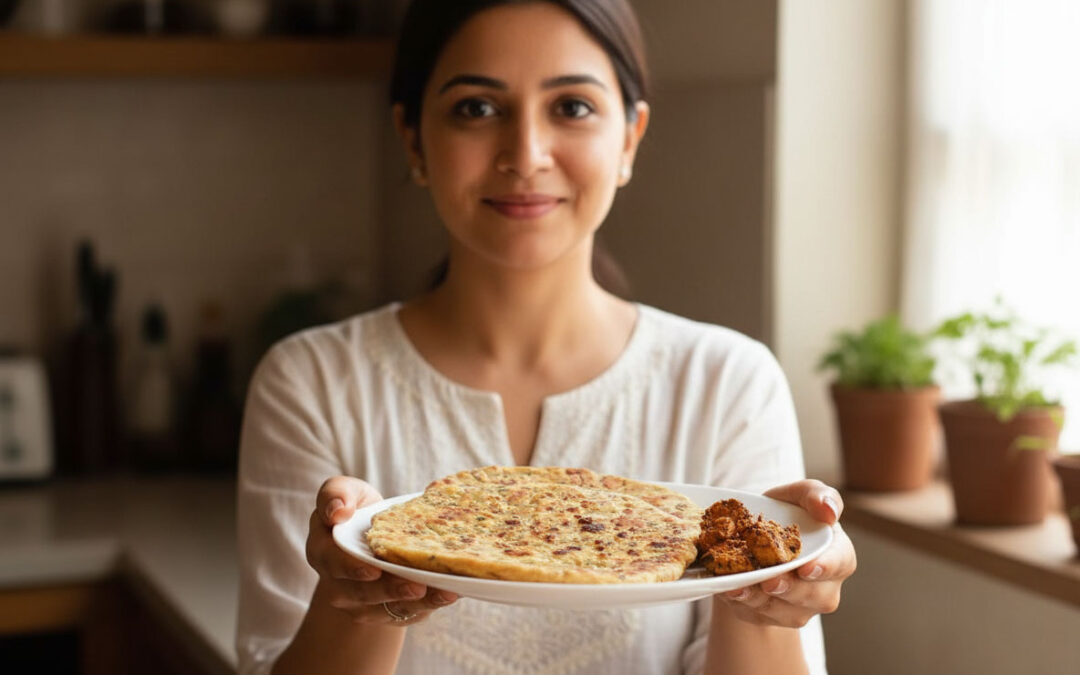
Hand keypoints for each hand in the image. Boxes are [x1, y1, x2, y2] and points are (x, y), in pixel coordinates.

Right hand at [306, 476, 457, 625]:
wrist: (372, 536)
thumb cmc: (356, 508)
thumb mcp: (344, 491)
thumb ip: (335, 494)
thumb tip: (337, 511)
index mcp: (324, 553)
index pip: (333, 563)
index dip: (352, 568)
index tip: (372, 569)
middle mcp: (339, 585)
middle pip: (364, 594)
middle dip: (391, 590)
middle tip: (416, 585)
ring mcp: (364, 603)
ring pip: (388, 609)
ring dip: (416, 602)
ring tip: (442, 592)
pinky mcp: (388, 611)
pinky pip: (408, 613)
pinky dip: (430, 605)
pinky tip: (449, 593)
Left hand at [719, 479, 855, 627]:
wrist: (754, 538)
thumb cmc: (785, 514)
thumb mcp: (796, 496)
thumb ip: (815, 495)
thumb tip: (828, 510)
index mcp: (838, 554)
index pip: (840, 563)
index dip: (825, 567)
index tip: (807, 568)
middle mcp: (825, 587)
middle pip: (812, 595)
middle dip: (789, 588)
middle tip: (769, 581)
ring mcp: (800, 607)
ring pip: (784, 611)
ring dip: (760, 599)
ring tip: (740, 586)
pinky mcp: (773, 616)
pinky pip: (759, 615)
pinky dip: (743, 603)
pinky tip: (730, 591)